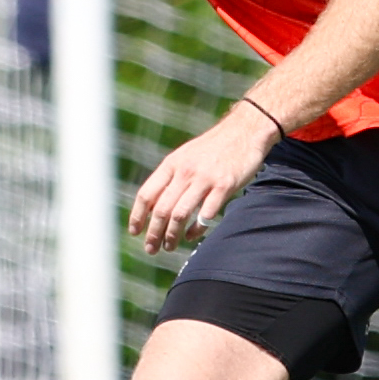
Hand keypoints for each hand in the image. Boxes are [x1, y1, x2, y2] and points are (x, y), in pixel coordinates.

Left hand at [127, 105, 281, 253]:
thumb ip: (169, 178)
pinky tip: (192, 236)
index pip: (146, 194)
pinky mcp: (225, 185)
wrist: (243, 130)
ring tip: (169, 247)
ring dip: (172, 235)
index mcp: (171, 164)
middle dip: (153, 233)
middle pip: (161, 209)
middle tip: (151, 249)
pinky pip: (206, 215)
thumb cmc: (212, 148)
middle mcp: (185, 172)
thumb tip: (150, 206)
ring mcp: (205, 179)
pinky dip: (197, 229)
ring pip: (180, 214)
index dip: (137, 216)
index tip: (135, 232)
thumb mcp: (184, 156)